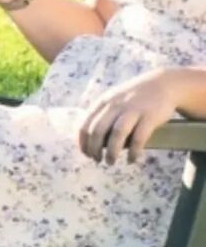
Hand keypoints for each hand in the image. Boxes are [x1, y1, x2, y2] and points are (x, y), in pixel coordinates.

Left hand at [75, 69, 202, 165]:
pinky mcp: (150, 116)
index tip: (86, 154)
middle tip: (97, 160)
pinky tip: (132, 159)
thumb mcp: (113, 100)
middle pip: (98, 131)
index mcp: (103, 103)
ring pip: (116, 135)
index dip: (83, 143)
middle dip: (94, 149)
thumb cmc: (134, 98)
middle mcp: (115, 105)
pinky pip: (139, 138)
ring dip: (111, 152)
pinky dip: (134, 152)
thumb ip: (101, 116)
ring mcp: (133, 110)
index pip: (85, 125)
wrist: (163, 84)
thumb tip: (90, 141)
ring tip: (110, 162)